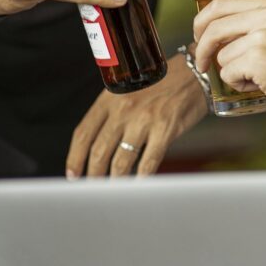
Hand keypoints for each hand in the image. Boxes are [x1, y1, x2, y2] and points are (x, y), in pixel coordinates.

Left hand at [65, 53, 208, 177]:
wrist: (193, 74)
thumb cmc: (159, 84)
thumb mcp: (128, 91)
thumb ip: (112, 114)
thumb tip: (98, 147)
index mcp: (109, 99)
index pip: (83, 133)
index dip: (74, 158)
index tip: (72, 175)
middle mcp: (123, 109)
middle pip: (99, 151)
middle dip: (93, 175)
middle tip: (93, 188)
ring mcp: (144, 120)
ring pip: (121, 161)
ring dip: (115, 181)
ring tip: (113, 191)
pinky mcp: (165, 129)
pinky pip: (148, 162)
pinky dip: (141, 179)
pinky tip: (138, 186)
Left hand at [192, 0, 265, 126]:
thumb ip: (257, 24)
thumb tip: (215, 30)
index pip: (221, 3)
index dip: (202, 20)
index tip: (198, 35)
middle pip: (213, 26)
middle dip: (201, 46)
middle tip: (202, 62)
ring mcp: (262, 36)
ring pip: (221, 55)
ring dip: (232, 72)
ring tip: (258, 78)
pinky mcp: (258, 58)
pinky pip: (228, 73)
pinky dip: (239, 85)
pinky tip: (262, 85)